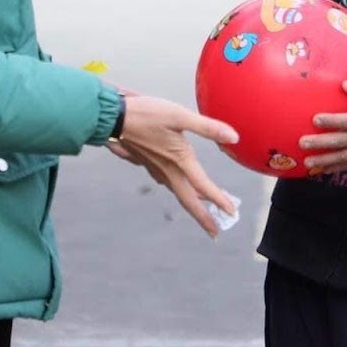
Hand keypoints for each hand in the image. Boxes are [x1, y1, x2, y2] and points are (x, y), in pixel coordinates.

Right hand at [113, 94, 239, 237]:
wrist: (112, 117)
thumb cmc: (146, 114)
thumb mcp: (179, 116)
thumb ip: (207, 127)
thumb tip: (234, 137)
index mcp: (178, 160)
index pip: (203, 185)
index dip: (219, 200)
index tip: (231, 213)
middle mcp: (167, 170)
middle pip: (187, 200)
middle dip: (203, 217)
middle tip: (215, 232)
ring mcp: (155, 168)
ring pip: (177, 191)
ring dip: (191, 202)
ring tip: (203, 208)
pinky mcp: (147, 162)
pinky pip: (165, 181)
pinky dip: (177, 187)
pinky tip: (177, 183)